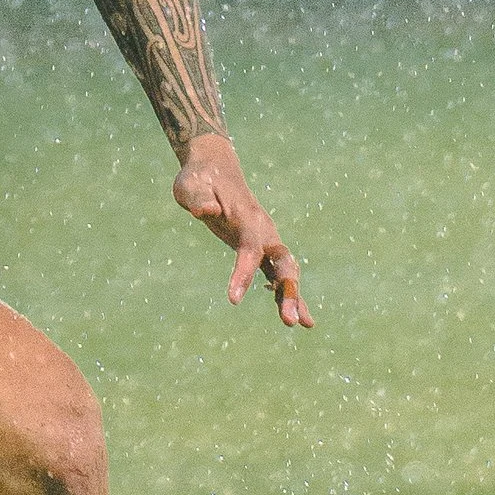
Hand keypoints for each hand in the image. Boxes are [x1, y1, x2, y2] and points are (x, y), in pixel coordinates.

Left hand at [173, 132, 312, 327]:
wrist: (215, 169)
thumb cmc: (199, 179)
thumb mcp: (190, 186)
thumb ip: (198, 198)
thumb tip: (205, 211)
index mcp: (247, 218)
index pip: (250, 249)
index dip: (243, 274)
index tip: (233, 299)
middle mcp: (264, 230)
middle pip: (282, 263)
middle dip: (288, 292)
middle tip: (288, 321)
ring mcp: (266, 240)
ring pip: (286, 271)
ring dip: (293, 297)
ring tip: (304, 325)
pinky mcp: (261, 248)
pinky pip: (278, 275)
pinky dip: (287, 295)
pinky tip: (297, 318)